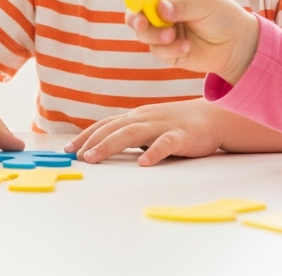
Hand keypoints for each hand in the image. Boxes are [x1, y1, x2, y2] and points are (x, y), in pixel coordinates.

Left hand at [65, 99, 222, 165]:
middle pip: (113, 129)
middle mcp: (144, 118)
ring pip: (132, 134)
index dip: (86, 136)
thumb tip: (103, 150)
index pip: (105, 125)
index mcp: (135, 117)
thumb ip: (130, 135)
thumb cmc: (177, 125)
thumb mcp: (149, 127)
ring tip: (94, 157)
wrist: (213, 117)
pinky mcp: (181, 135)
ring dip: (110, 145)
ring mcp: (161, 125)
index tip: (68, 149)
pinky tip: (143, 163)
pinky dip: (153, 152)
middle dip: (92, 142)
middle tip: (76, 156)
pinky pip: (165, 144)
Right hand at [126, 0, 261, 82]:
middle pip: (137, 12)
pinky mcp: (168, 51)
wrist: (238, 45)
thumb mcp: (206, 4)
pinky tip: (187, 47)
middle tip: (140, 23)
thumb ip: (182, 6)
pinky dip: (170, 50)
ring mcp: (164, 31)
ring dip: (154, 35)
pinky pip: (157, 51)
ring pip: (143, 34)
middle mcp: (162, 11)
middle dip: (135, 18)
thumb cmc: (223, 16)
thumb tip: (160, 8)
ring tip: (172, 36)